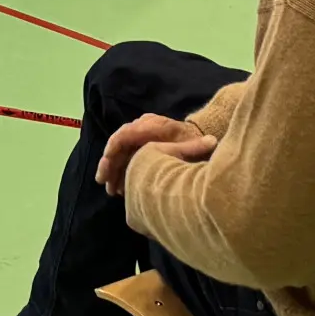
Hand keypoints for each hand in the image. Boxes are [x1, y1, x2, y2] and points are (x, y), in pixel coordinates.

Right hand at [97, 114, 212, 195]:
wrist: (198, 136)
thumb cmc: (196, 142)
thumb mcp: (195, 145)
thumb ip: (195, 146)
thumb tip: (211, 143)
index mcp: (155, 125)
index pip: (126, 133)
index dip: (114, 148)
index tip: (107, 163)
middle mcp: (143, 127)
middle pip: (119, 142)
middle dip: (109, 162)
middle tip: (103, 181)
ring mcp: (140, 135)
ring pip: (120, 151)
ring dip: (113, 169)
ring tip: (110, 189)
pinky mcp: (140, 145)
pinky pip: (126, 156)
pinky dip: (121, 171)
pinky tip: (119, 187)